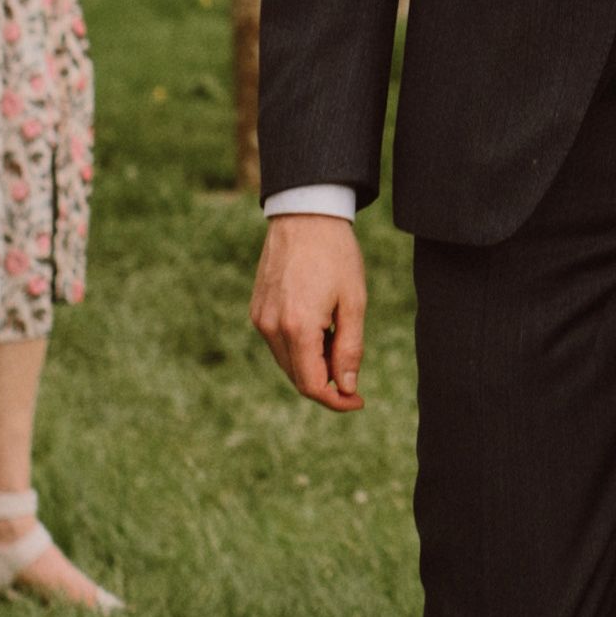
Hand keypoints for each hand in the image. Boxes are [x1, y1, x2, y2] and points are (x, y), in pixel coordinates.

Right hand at [250, 212, 369, 410]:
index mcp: (297, 328)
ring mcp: (260, 318)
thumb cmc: (336, 255)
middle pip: (298, 378)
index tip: (359, 400)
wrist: (305, 215)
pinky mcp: (256, 309)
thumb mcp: (354, 303)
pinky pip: (278, 343)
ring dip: (313, 365)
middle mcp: (271, 327)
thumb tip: (347, 388)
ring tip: (338, 338)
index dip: (337, 401)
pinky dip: (300, 348)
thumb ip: (350, 349)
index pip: (312, 386)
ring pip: (287, 362)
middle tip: (354, 373)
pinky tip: (320, 327)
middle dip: (327, 384)